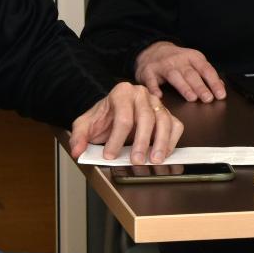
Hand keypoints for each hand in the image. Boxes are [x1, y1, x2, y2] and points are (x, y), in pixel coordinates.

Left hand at [68, 81, 183, 164]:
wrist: (112, 112)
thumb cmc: (103, 117)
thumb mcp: (85, 124)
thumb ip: (79, 136)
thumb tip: (78, 150)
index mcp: (121, 92)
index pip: (123, 116)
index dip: (116, 139)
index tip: (110, 155)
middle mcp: (141, 94)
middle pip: (146, 118)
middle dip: (142, 142)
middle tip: (137, 160)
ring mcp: (156, 104)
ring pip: (164, 121)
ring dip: (162, 143)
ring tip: (155, 160)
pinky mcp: (166, 114)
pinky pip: (175, 125)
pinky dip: (172, 140)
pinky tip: (164, 153)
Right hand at [135, 41, 225, 101]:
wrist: (151, 50)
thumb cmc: (177, 61)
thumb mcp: (193, 63)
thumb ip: (206, 75)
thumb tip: (221, 88)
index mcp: (193, 57)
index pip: (206, 69)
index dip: (214, 82)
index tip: (221, 95)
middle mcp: (178, 60)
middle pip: (191, 74)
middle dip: (200, 86)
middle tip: (208, 98)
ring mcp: (163, 65)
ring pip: (174, 76)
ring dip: (183, 87)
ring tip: (191, 98)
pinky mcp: (149, 71)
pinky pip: (151, 80)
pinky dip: (154, 88)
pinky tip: (159, 96)